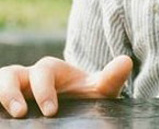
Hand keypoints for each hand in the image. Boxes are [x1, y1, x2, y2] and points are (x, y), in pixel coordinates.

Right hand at [0, 55, 132, 117]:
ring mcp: (13, 90)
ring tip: (11, 116)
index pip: (43, 71)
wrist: (71, 107)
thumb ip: (109, 80)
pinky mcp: (4, 105)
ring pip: (0, 81)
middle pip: (11, 74)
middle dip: (13, 93)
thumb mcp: (95, 91)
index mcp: (50, 71)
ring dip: (0, 95)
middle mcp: (27, 77)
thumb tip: (126, 62)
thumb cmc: (82, 98)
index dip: (44, 89)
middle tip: (22, 113)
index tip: (51, 111)